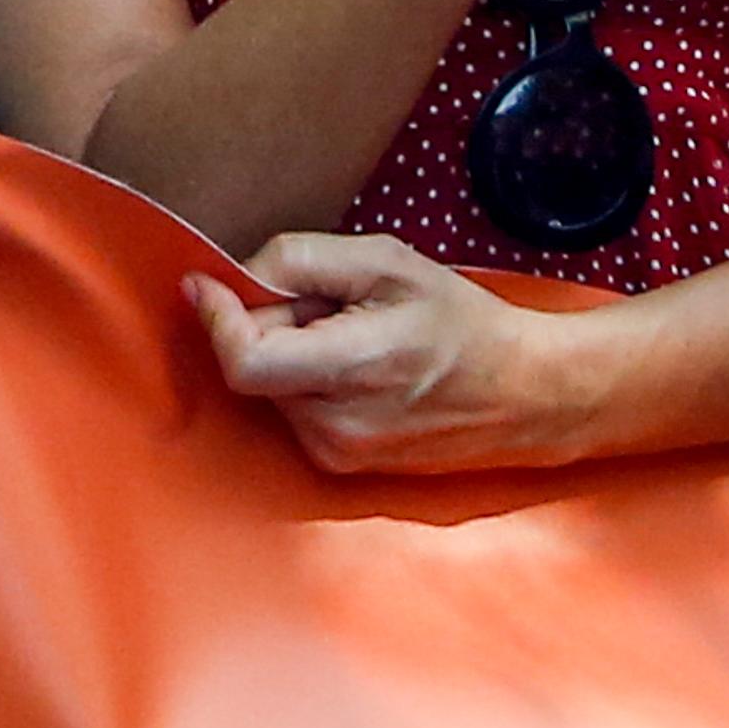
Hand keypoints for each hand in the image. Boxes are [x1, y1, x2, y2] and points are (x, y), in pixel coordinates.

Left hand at [190, 233, 606, 472]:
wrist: (525, 394)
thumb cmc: (461, 321)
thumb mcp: (385, 262)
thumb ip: (300, 261)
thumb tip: (229, 277)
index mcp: (354, 371)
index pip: (245, 361)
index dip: (216, 317)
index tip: (203, 280)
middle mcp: (338, 428)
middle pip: (253, 366)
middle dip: (267, 323)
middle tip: (325, 302)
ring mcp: (339, 455)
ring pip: (271, 386)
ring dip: (289, 351)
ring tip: (353, 335)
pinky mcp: (341, 466)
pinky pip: (294, 408)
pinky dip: (307, 377)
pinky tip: (358, 366)